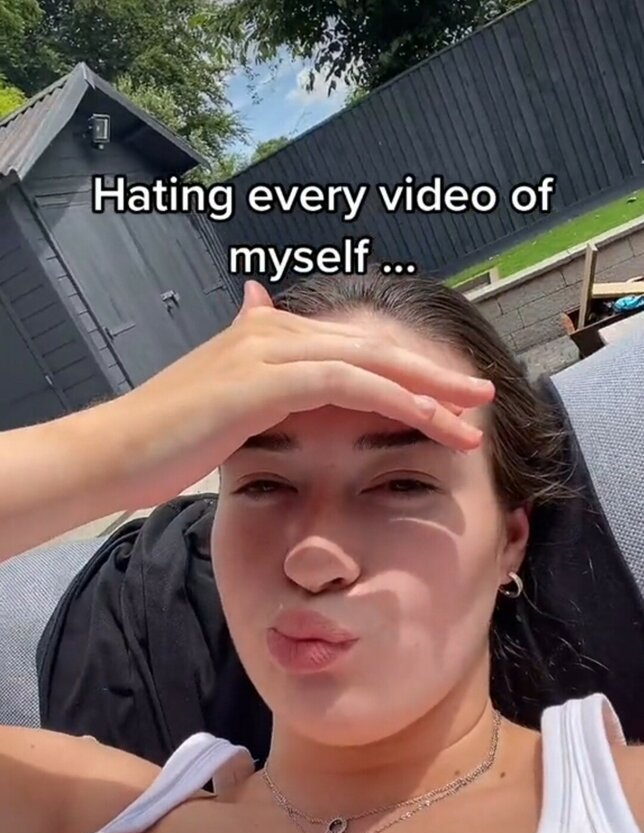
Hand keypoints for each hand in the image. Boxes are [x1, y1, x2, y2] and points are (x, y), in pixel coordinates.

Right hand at [113, 281, 494, 509]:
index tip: (448, 396)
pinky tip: (430, 419)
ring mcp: (267, 350)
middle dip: (433, 372)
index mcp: (266, 335)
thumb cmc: (164, 442)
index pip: (354, 348)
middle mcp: (271, 330)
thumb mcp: (219, 402)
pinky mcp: (263, 379)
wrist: (113, 453)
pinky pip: (348, 384)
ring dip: (429, 389)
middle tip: (481, 394)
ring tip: (474, 414)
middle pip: (373, 346)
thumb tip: (260, 307)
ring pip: (371, 361)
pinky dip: (395, 400)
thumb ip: (254, 372)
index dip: (406, 370)